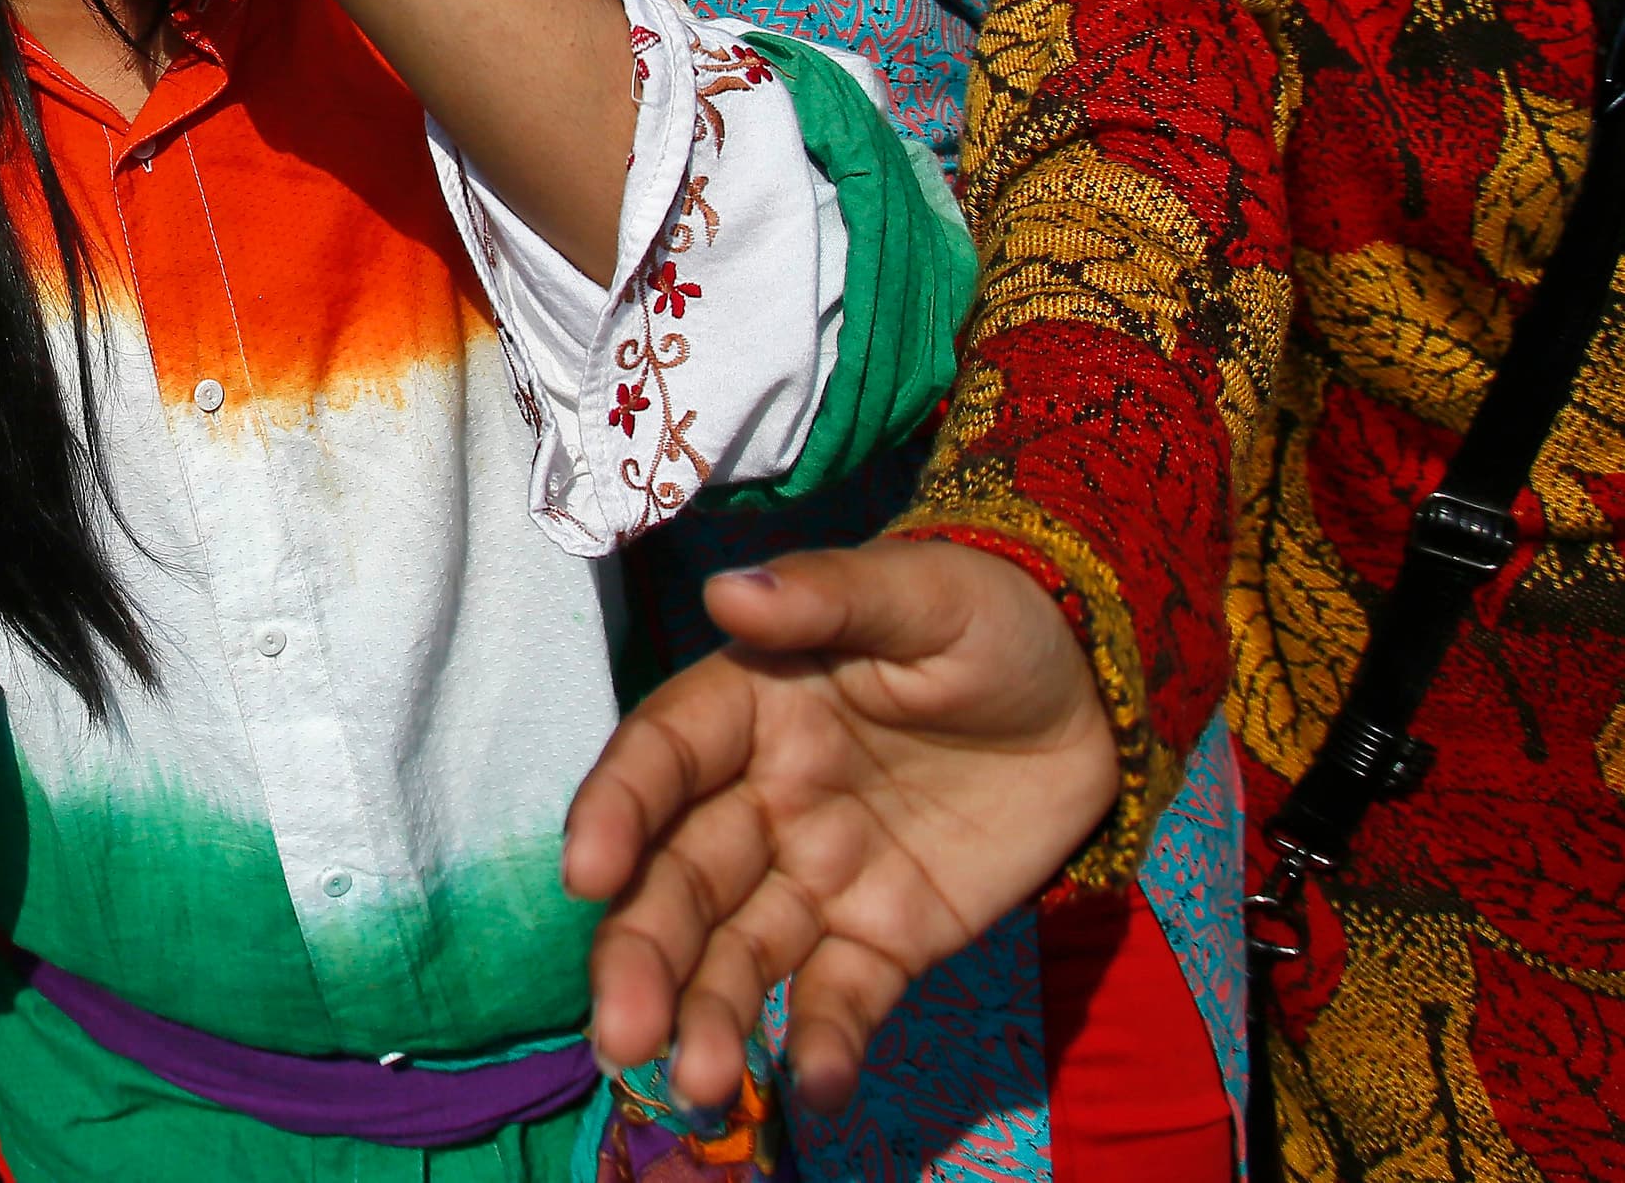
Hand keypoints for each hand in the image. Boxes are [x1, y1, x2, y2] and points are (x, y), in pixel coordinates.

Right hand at [563, 539, 1120, 1114]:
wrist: (1091, 696)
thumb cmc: (991, 623)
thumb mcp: (925, 592)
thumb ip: (831, 596)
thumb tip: (730, 593)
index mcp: (746, 706)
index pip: (661, 762)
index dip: (617, 812)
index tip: (588, 874)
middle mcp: (757, 800)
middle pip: (680, 880)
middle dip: (644, 954)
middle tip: (626, 1032)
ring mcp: (817, 877)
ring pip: (741, 952)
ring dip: (710, 1014)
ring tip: (701, 1088)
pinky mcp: (884, 939)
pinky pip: (843, 995)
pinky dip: (824, 1042)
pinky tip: (816, 1086)